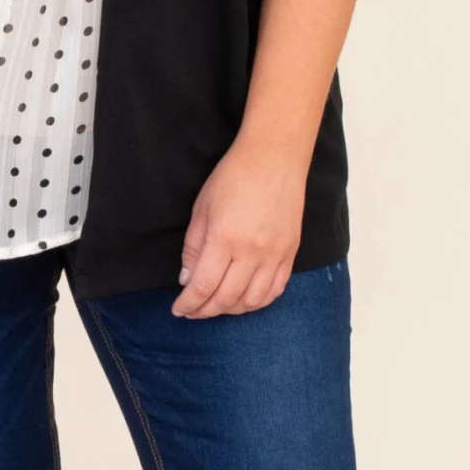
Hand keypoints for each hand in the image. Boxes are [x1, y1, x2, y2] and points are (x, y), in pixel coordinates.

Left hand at [171, 134, 306, 318]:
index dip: (189, 304)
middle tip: (192, 312)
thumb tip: (187, 280)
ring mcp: (275, 254)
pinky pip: (276, 289)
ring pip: (253, 301)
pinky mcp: (291, 252)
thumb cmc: (233, 176)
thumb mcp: (201, 208)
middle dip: (205, 311)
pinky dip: (258, 301)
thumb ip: (193, 248)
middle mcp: (252, 252)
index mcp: (225, 238)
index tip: (178, 309)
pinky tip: (244, 299)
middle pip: (226, 298)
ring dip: (231, 310)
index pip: (204, 286)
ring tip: (216, 306)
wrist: (275, 157)